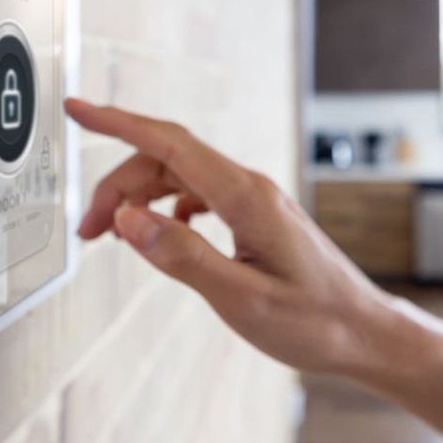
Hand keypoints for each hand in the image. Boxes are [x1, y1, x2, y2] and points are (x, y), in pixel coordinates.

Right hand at [64, 97, 401, 378]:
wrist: (365, 333)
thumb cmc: (315, 323)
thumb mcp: (241, 300)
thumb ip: (182, 257)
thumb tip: (128, 221)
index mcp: (247, 198)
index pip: (170, 144)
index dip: (118, 123)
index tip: (77, 109)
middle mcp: (252, 189)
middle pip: (167, 162)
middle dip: (118, 186)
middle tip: (89, 231)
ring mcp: (256, 201)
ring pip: (181, 179)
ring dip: (140, 200)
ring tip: (114, 237)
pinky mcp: (258, 218)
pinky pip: (200, 196)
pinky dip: (167, 209)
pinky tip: (162, 236)